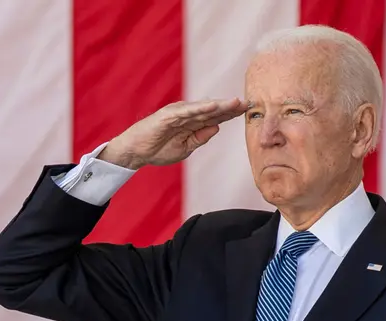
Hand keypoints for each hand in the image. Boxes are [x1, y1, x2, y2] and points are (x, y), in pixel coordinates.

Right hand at [99, 98, 249, 169]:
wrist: (136, 152)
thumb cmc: (158, 149)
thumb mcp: (185, 148)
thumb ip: (200, 138)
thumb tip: (216, 128)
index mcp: (192, 123)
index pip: (215, 117)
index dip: (231, 114)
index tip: (248, 111)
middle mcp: (187, 115)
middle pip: (213, 110)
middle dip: (230, 107)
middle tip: (249, 103)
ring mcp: (178, 114)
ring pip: (203, 109)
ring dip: (220, 106)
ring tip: (236, 103)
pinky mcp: (168, 116)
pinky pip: (188, 112)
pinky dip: (201, 108)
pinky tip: (214, 106)